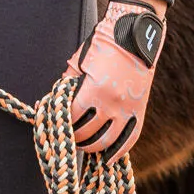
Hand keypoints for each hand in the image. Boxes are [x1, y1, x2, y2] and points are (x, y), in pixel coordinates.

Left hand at [67, 0, 167, 161]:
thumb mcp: (80, 62)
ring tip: (83, 146)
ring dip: (92, 147)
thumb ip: (69, 84)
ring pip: (107, 141)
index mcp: (95, 91)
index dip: (61, 122)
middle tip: (66, 138)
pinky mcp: (140, 110)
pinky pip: (130, 139)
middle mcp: (113, 104)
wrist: (136, 33)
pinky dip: (118, 152)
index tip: (54, 122)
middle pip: (88, 134)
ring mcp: (129, 109)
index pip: (73, 117)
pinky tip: (108, 159)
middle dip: (74, 138)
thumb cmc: (104, 44)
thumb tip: (59, 103)